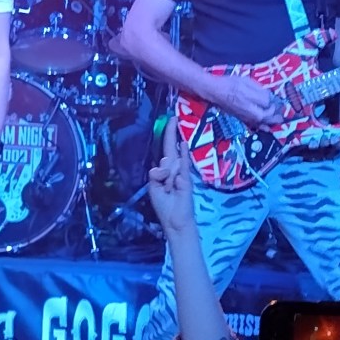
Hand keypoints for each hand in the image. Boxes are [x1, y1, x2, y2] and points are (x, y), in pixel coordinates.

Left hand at [147, 117, 195, 235]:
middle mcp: (174, 168)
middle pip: (170, 149)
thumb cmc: (165, 206)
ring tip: (169, 192)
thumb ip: (156, 174)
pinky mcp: (186, 179)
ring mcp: (182, 173)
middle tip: (173, 117)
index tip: (171, 120)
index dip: (169, 135)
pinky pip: (182, 165)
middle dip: (171, 133)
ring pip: (169, 164)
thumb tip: (165, 163)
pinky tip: (184, 143)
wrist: (175, 221)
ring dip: (165, 179)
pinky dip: (183, 155)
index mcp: (166, 170)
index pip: (167, 149)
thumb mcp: (153, 187)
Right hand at [206, 74, 283, 128]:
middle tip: (281, 112)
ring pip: (259, 121)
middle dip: (274, 114)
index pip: (265, 102)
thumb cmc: (230, 83)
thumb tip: (268, 96)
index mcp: (247, 96)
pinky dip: (261, 126)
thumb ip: (257, 88)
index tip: (273, 98)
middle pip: (264, 114)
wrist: (214, 90)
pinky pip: (253, 124)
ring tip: (278, 121)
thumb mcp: (245, 80)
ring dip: (270, 121)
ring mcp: (243, 114)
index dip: (271, 100)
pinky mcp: (240, 117)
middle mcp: (246, 107)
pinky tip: (267, 128)